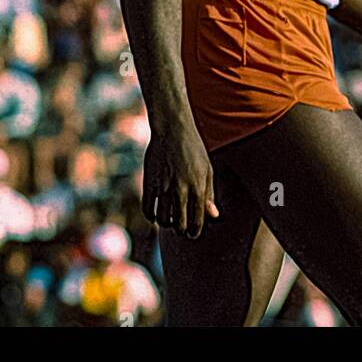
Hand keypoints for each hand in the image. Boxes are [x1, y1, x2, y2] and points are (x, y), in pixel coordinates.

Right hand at [142, 121, 219, 237]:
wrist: (173, 128)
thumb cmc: (193, 149)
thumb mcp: (207, 169)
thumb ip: (209, 194)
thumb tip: (213, 216)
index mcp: (198, 188)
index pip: (197, 223)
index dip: (195, 232)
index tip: (192, 232)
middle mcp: (180, 191)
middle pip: (179, 226)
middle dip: (181, 230)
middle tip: (181, 227)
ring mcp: (163, 188)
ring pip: (162, 220)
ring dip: (166, 223)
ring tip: (170, 218)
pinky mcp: (149, 183)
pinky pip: (147, 210)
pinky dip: (151, 216)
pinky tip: (156, 213)